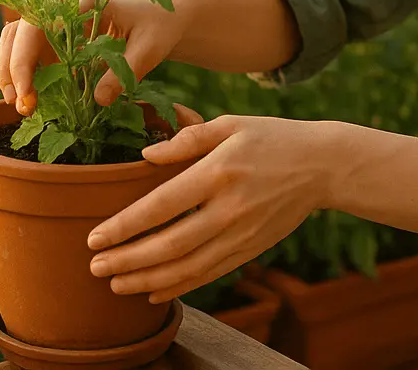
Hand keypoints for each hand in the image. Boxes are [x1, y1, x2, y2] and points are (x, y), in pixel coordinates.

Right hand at [0, 0, 189, 114]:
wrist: (169, 18)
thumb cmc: (162, 26)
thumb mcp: (150, 49)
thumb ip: (124, 72)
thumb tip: (97, 100)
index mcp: (84, 4)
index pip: (38, 24)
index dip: (24, 57)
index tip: (27, 91)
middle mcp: (65, 9)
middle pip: (18, 30)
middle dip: (10, 67)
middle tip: (20, 104)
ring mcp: (61, 24)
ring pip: (17, 39)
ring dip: (10, 70)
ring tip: (20, 105)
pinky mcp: (63, 40)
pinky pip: (32, 53)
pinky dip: (24, 74)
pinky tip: (30, 100)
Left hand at [86, 115, 336, 303]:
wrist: (323, 166)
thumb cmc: (272, 138)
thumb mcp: (231, 124)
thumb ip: (187, 139)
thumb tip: (145, 157)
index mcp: (219, 171)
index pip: (161, 205)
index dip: (124, 226)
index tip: (95, 238)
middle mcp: (229, 208)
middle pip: (170, 244)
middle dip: (128, 260)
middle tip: (96, 268)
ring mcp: (242, 233)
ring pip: (188, 267)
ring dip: (148, 280)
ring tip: (116, 285)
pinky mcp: (252, 248)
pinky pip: (210, 274)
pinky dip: (180, 287)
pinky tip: (154, 292)